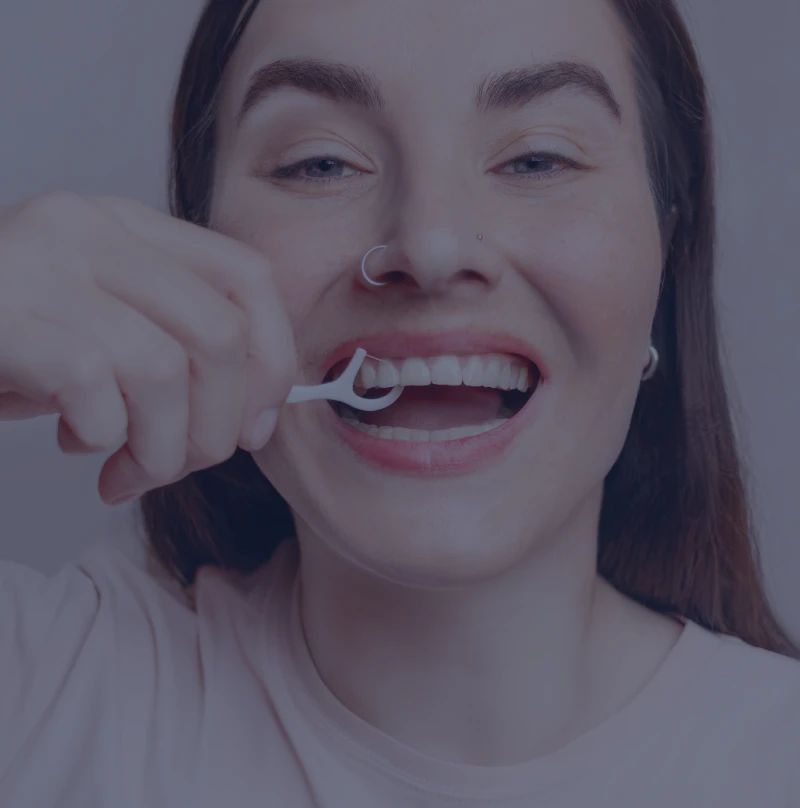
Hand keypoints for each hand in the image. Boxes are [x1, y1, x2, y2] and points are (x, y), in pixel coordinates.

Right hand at [0, 192, 295, 503]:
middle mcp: (90, 228)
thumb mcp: (103, 325)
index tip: (255, 425)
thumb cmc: (10, 340)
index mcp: (129, 227)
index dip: (272, 361)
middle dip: (217, 426)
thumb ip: (174, 349)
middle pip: (219, 335)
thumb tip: (251, 415)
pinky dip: (105, 437)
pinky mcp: (0, 313)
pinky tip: (80, 444)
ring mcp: (39, 263)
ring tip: (128, 469)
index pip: (249, 278)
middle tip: (181, 464)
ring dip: (161, 448)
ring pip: (164, 371)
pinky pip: (95, 388)